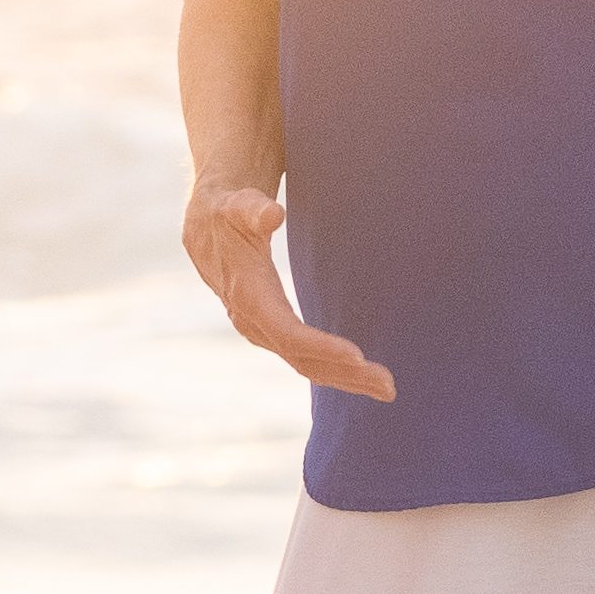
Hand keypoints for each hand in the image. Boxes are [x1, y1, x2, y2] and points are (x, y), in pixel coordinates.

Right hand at [181, 181, 395, 402]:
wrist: (206, 227)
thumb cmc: (228, 213)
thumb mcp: (238, 205)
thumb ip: (254, 209)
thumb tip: (273, 214)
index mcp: (248, 296)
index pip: (288, 332)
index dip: (321, 346)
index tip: (358, 355)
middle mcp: (252, 322)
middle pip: (302, 359)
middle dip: (345, 374)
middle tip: (388, 386)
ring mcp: (261, 331)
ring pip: (305, 365)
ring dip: (345, 379)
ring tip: (385, 389)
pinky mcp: (270, 331)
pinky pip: (302, 359)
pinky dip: (332, 370)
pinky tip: (360, 376)